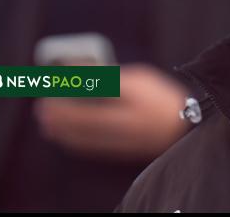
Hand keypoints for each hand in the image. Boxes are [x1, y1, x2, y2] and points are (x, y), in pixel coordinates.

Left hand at [34, 63, 190, 160]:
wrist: (187, 120)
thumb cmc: (161, 96)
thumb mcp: (139, 78)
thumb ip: (110, 79)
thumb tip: (80, 78)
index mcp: (131, 104)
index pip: (91, 98)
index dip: (69, 94)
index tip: (52, 86)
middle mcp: (127, 125)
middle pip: (84, 123)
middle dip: (60, 116)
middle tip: (42, 108)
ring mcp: (126, 140)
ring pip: (86, 138)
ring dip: (64, 130)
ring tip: (48, 122)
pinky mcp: (126, 150)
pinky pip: (94, 148)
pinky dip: (76, 141)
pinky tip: (67, 136)